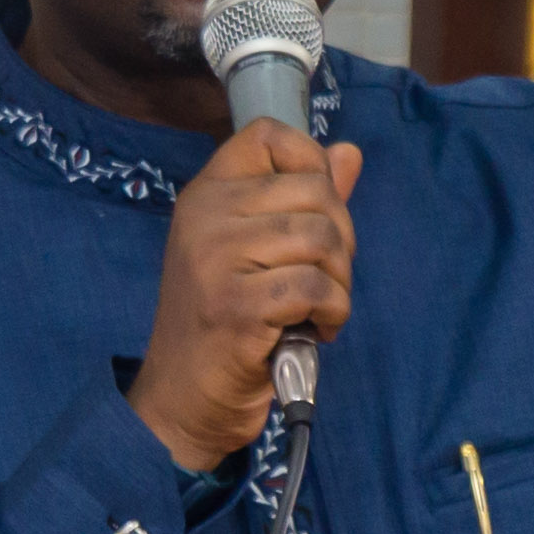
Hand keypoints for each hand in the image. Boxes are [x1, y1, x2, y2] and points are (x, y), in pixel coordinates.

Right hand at [130, 121, 362, 472]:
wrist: (184, 399)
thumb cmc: (225, 323)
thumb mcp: (256, 251)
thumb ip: (303, 199)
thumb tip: (349, 153)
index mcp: (206, 193)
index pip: (268, 134)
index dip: (310, 162)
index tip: (316, 211)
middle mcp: (205, 215)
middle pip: (314, 190)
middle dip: (341, 238)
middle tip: (327, 278)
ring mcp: (216, 259)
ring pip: (322, 238)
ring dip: (339, 281)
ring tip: (319, 308)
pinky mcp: (237, 305)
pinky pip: (316, 287)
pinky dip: (333, 312)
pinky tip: (316, 329)